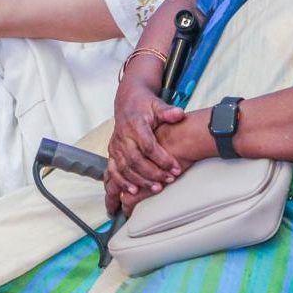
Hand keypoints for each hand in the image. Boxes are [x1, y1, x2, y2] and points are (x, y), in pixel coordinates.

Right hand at [105, 84, 184, 214]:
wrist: (128, 101)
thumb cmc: (144, 104)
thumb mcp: (158, 104)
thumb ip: (168, 111)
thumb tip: (179, 114)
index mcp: (135, 124)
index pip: (148, 146)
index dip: (162, 159)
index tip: (175, 168)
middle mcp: (123, 136)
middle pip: (136, 160)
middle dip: (153, 173)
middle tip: (168, 180)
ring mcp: (116, 145)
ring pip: (125, 168)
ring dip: (140, 180)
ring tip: (156, 188)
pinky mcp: (112, 152)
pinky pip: (114, 170)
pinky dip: (122, 182)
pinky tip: (133, 191)